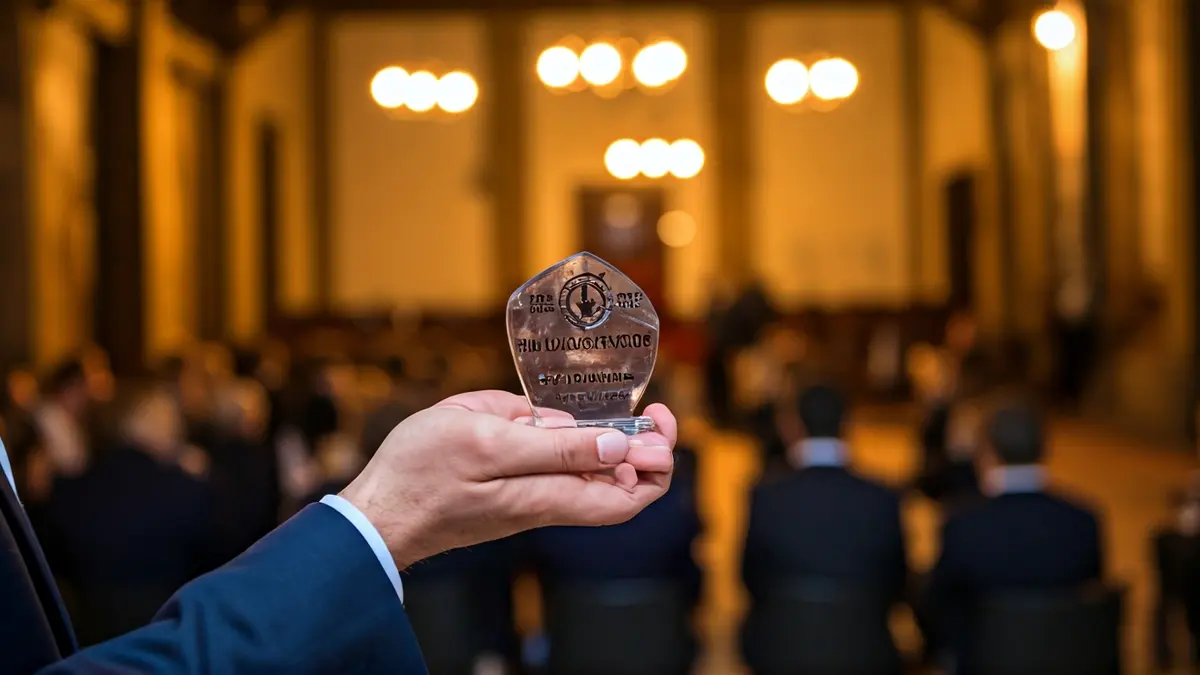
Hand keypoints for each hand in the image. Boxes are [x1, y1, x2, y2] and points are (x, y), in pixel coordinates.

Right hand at [340, 390, 675, 568]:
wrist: (375, 513)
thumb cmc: (422, 473)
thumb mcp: (488, 441)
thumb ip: (555, 447)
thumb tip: (617, 448)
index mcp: (547, 495)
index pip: (630, 495)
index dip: (657, 461)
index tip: (660, 421)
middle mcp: (545, 504)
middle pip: (617, 487)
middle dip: (641, 448)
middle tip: (648, 412)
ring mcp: (528, 500)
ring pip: (587, 477)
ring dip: (605, 444)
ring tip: (606, 411)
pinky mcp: (509, 492)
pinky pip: (556, 471)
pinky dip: (569, 444)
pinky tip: (558, 421)